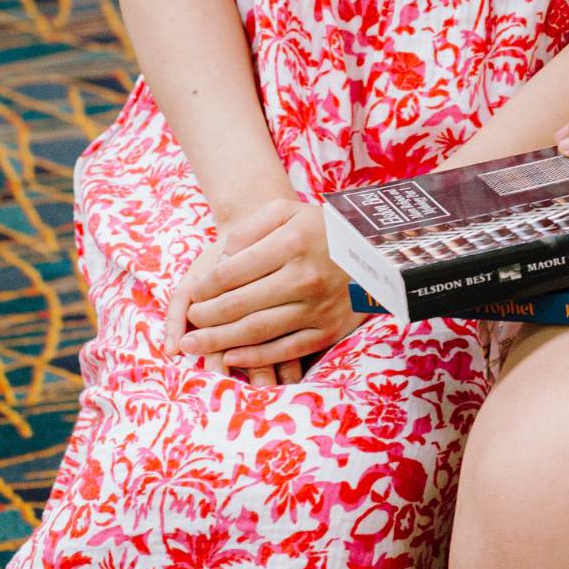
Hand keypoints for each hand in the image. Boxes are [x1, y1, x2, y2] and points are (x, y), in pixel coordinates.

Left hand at [164, 199, 361, 377]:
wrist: (378, 251)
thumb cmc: (323, 229)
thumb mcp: (288, 212)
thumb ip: (250, 229)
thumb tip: (223, 261)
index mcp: (292, 243)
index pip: (232, 272)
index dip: (205, 288)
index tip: (195, 295)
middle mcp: (304, 277)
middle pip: (239, 305)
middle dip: (205, 317)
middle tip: (190, 322)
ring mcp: (318, 308)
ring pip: (257, 331)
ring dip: (219, 341)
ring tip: (194, 346)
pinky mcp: (329, 330)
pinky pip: (285, 350)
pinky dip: (255, 357)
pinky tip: (231, 356)